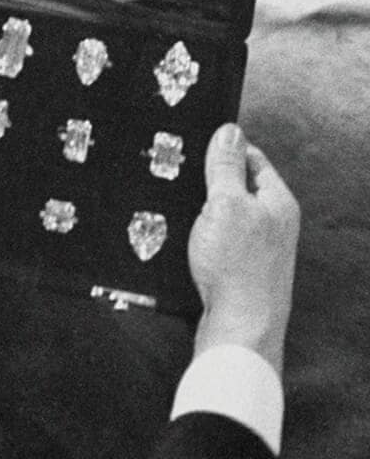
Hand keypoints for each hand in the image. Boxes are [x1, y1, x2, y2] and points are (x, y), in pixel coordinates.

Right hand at [188, 123, 299, 375]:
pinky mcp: (238, 264)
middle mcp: (271, 222)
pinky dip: (198, 231)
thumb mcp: (225, 204)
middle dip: (206, 179)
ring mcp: (256, 245)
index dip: (222, 148)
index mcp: (277, 201)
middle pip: (235, 184)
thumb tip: (228, 130)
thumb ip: (226, 166)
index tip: (194, 143)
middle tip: (181, 176)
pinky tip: (182, 236)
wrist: (238, 328)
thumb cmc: (238, 268)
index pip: (251, 157)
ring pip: (222, 211)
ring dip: (200, 208)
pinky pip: (216, 234)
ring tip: (181, 209)